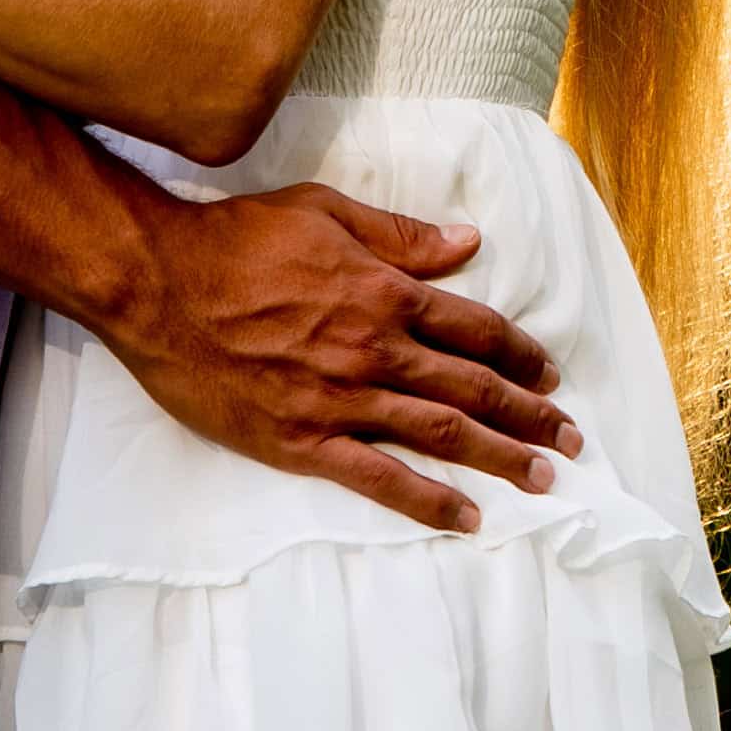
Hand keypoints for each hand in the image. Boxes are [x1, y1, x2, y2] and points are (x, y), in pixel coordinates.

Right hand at [101, 181, 584, 532]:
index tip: (548, 372)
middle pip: (473, 387)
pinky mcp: (303, 441)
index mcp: (385, 291)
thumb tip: (467, 242)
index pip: (474, 328)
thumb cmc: (237, 239)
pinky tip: (466, 517)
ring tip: (542, 477)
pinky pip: (379, 478)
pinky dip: (428, 500)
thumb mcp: (326, 213)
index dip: (518, 352)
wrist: (158, 285)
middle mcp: (375, 349)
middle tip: (571, 439)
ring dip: (500, 456)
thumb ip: (401, 235)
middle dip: (531, 413)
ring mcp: (341, 399)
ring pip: (441, 434)